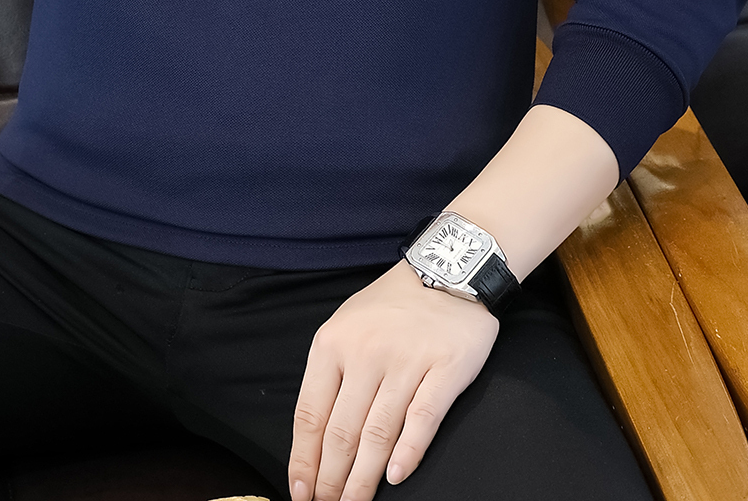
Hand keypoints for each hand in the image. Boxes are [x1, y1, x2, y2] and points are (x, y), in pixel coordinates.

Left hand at [288, 262, 498, 500]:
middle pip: (341, 432)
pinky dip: (408, 452)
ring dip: (363, 479)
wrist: (446, 269)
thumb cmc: (392, 305)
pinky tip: (395, 477)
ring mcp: (406, 362)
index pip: (310, 414)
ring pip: (377, 434)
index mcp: (333, 344)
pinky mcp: (444, 370)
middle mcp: (365, 354)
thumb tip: (315, 435)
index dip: (304, 460)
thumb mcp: (347, 325)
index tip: (301, 492)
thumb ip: (331, 372)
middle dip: (331, 480)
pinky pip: (422, 419)